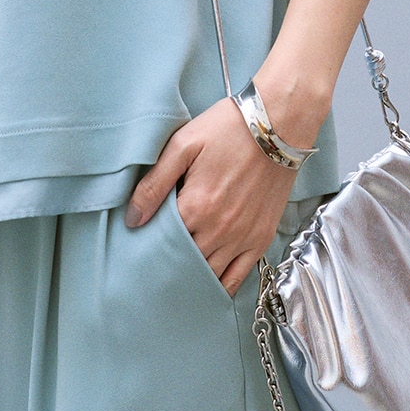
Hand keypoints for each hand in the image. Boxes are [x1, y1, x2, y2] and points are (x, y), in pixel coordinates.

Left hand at [125, 95, 299, 296]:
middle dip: (168, 260)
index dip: (150, 242)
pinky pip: (238, 277)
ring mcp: (242, 237)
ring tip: (177, 271)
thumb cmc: (227, 129)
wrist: (277, 125)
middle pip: (184, 260)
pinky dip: (221, 285)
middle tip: (156, 259)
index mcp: (196, 206)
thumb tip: (133, 219)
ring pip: (209, 273)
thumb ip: (155, 183)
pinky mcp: (261, 238)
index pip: (162, 241)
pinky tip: (208, 284)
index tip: (141, 240)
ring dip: (192, 274)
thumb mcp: (182, 145)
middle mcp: (219, 229)